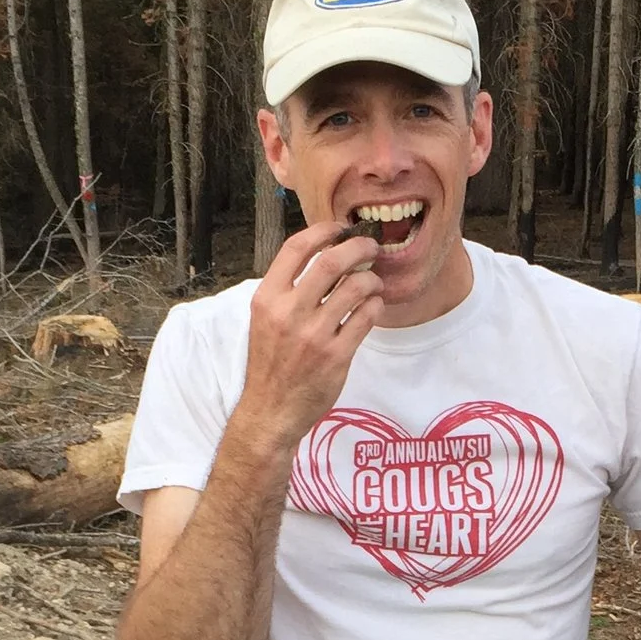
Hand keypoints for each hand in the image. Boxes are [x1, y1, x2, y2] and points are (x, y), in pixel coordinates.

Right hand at [236, 220, 385, 442]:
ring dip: (371, 279)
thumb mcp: (265, 320)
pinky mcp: (337, 356)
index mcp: (267, 298)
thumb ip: (287, 290)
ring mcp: (314, 335)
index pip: (296, 248)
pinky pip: (366, 318)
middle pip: (332, 262)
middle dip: (358, 247)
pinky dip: (375, 306)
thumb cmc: (270, 363)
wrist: (271, 410)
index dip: (323, 231)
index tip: (340, 229)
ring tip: (373, 283)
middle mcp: (289, 312)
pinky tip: (374, 307)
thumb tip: (323, 257)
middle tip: (370, 248)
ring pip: (355, 288)